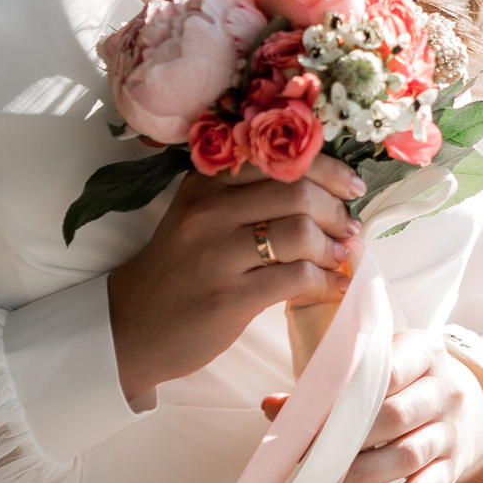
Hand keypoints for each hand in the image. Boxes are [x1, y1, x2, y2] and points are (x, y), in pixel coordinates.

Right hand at [106, 158, 363, 406]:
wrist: (132, 325)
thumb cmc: (180, 269)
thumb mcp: (202, 217)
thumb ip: (250, 197)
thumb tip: (328, 193)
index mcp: (208, 183)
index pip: (280, 157)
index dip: (328, 169)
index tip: (350, 187)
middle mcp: (210, 211)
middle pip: (298, 191)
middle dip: (336, 210)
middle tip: (348, 229)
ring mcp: (217, 255)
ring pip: (300, 232)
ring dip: (333, 247)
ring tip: (340, 258)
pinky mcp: (228, 297)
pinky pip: (296, 279)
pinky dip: (325, 282)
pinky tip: (332, 287)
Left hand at [259, 329, 482, 482]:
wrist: (474, 408)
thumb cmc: (412, 383)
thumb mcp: (386, 365)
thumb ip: (335, 383)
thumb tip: (273, 406)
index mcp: (425, 353)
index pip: (388, 370)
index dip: (346, 395)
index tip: (309, 416)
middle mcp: (444, 392)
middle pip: (395, 417)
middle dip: (347, 439)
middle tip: (307, 456)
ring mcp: (451, 432)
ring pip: (407, 456)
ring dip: (361, 475)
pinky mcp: (452, 468)